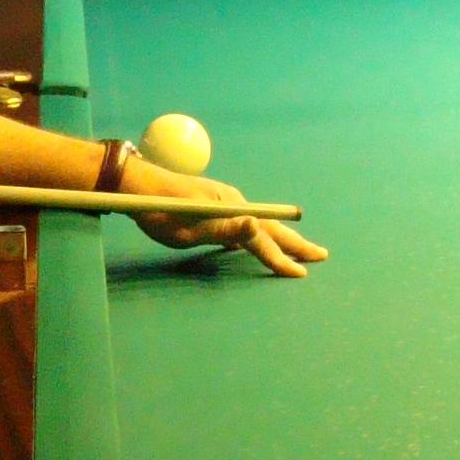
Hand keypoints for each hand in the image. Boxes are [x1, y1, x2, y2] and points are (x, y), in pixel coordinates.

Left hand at [125, 158, 327, 277]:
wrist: (137, 186)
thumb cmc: (159, 211)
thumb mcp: (189, 226)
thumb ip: (224, 229)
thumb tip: (257, 224)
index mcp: (231, 210)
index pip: (262, 239)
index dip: (281, 258)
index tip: (301, 274)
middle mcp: (235, 202)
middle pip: (271, 226)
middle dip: (296, 243)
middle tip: (321, 255)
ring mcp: (226, 201)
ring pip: (262, 222)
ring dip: (283, 237)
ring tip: (299, 248)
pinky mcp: (216, 202)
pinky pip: (248, 221)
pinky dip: (262, 233)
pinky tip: (258, 240)